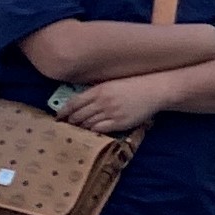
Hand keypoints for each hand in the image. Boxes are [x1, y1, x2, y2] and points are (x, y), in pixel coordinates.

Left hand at [56, 74, 175, 134]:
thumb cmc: (135, 84)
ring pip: (88, 123)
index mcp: (99, 90)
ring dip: (80, 127)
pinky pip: (100, 129)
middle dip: (71, 121)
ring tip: (76, 129)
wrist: (156, 90)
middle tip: (66, 125)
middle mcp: (103, 102)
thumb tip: (81, 100)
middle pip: (79, 115)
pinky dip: (93, 131)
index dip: (64, 111)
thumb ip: (96, 91)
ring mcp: (111, 113)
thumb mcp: (112, 83)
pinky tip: (91, 131)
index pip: (74, 103)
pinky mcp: (120, 122)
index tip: (58, 116)